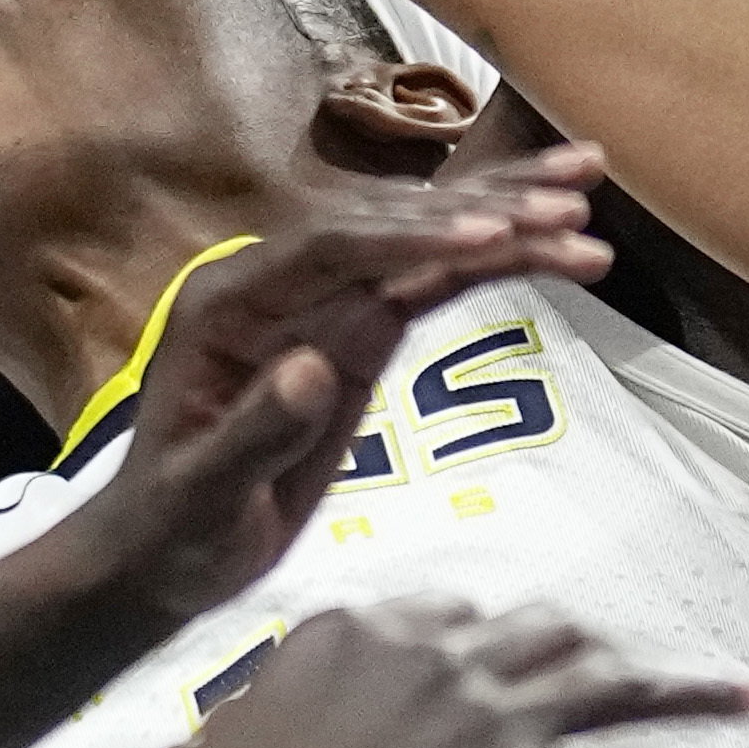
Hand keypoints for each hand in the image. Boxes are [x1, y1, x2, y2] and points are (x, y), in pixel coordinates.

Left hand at [61, 162, 615, 626]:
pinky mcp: (359, 331)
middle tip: (570, 204)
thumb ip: (254, 434)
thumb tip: (312, 370)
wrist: (162, 552)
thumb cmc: (172, 529)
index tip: (484, 237)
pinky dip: (494, 263)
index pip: (328, 250)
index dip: (406, 238)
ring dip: (504, 216)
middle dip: (481, 209)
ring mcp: (323, 302)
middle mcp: (279, 283)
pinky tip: (556, 246)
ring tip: (587, 195)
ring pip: (421, 243)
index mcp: (230, 304)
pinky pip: (432, 284)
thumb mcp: (202, 496)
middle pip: (388, 225)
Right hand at [137, 603, 744, 747]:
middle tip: (637, 677)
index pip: (452, 615)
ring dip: (684, 691)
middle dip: (597, 652)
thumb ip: (240, 726)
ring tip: (736, 702)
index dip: (493, 642)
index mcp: (352, 636)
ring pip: (616, 682)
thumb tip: (217, 741)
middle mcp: (432, 658)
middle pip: (546, 634)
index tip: (518, 666)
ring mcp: (488, 719)